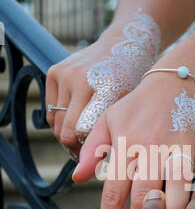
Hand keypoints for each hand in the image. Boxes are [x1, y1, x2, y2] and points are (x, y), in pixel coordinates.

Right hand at [46, 11, 159, 156]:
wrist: (123, 43)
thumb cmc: (130, 80)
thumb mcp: (128, 106)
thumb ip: (112, 130)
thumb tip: (92, 165)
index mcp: (107, 88)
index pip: (85, 132)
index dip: (88, 150)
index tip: (93, 158)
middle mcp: (82, 79)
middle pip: (67, 131)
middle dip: (75, 146)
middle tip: (87, 152)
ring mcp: (66, 74)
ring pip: (56, 124)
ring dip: (66, 134)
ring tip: (81, 136)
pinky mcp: (54, 71)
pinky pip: (50, 110)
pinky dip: (60, 120)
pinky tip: (75, 119)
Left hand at [73, 55, 194, 208]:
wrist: (179, 77)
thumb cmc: (140, 102)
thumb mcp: (109, 119)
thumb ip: (92, 149)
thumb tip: (76, 179)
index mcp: (128, 146)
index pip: (115, 192)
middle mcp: (154, 150)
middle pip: (148, 199)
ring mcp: (183, 150)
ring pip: (182, 192)